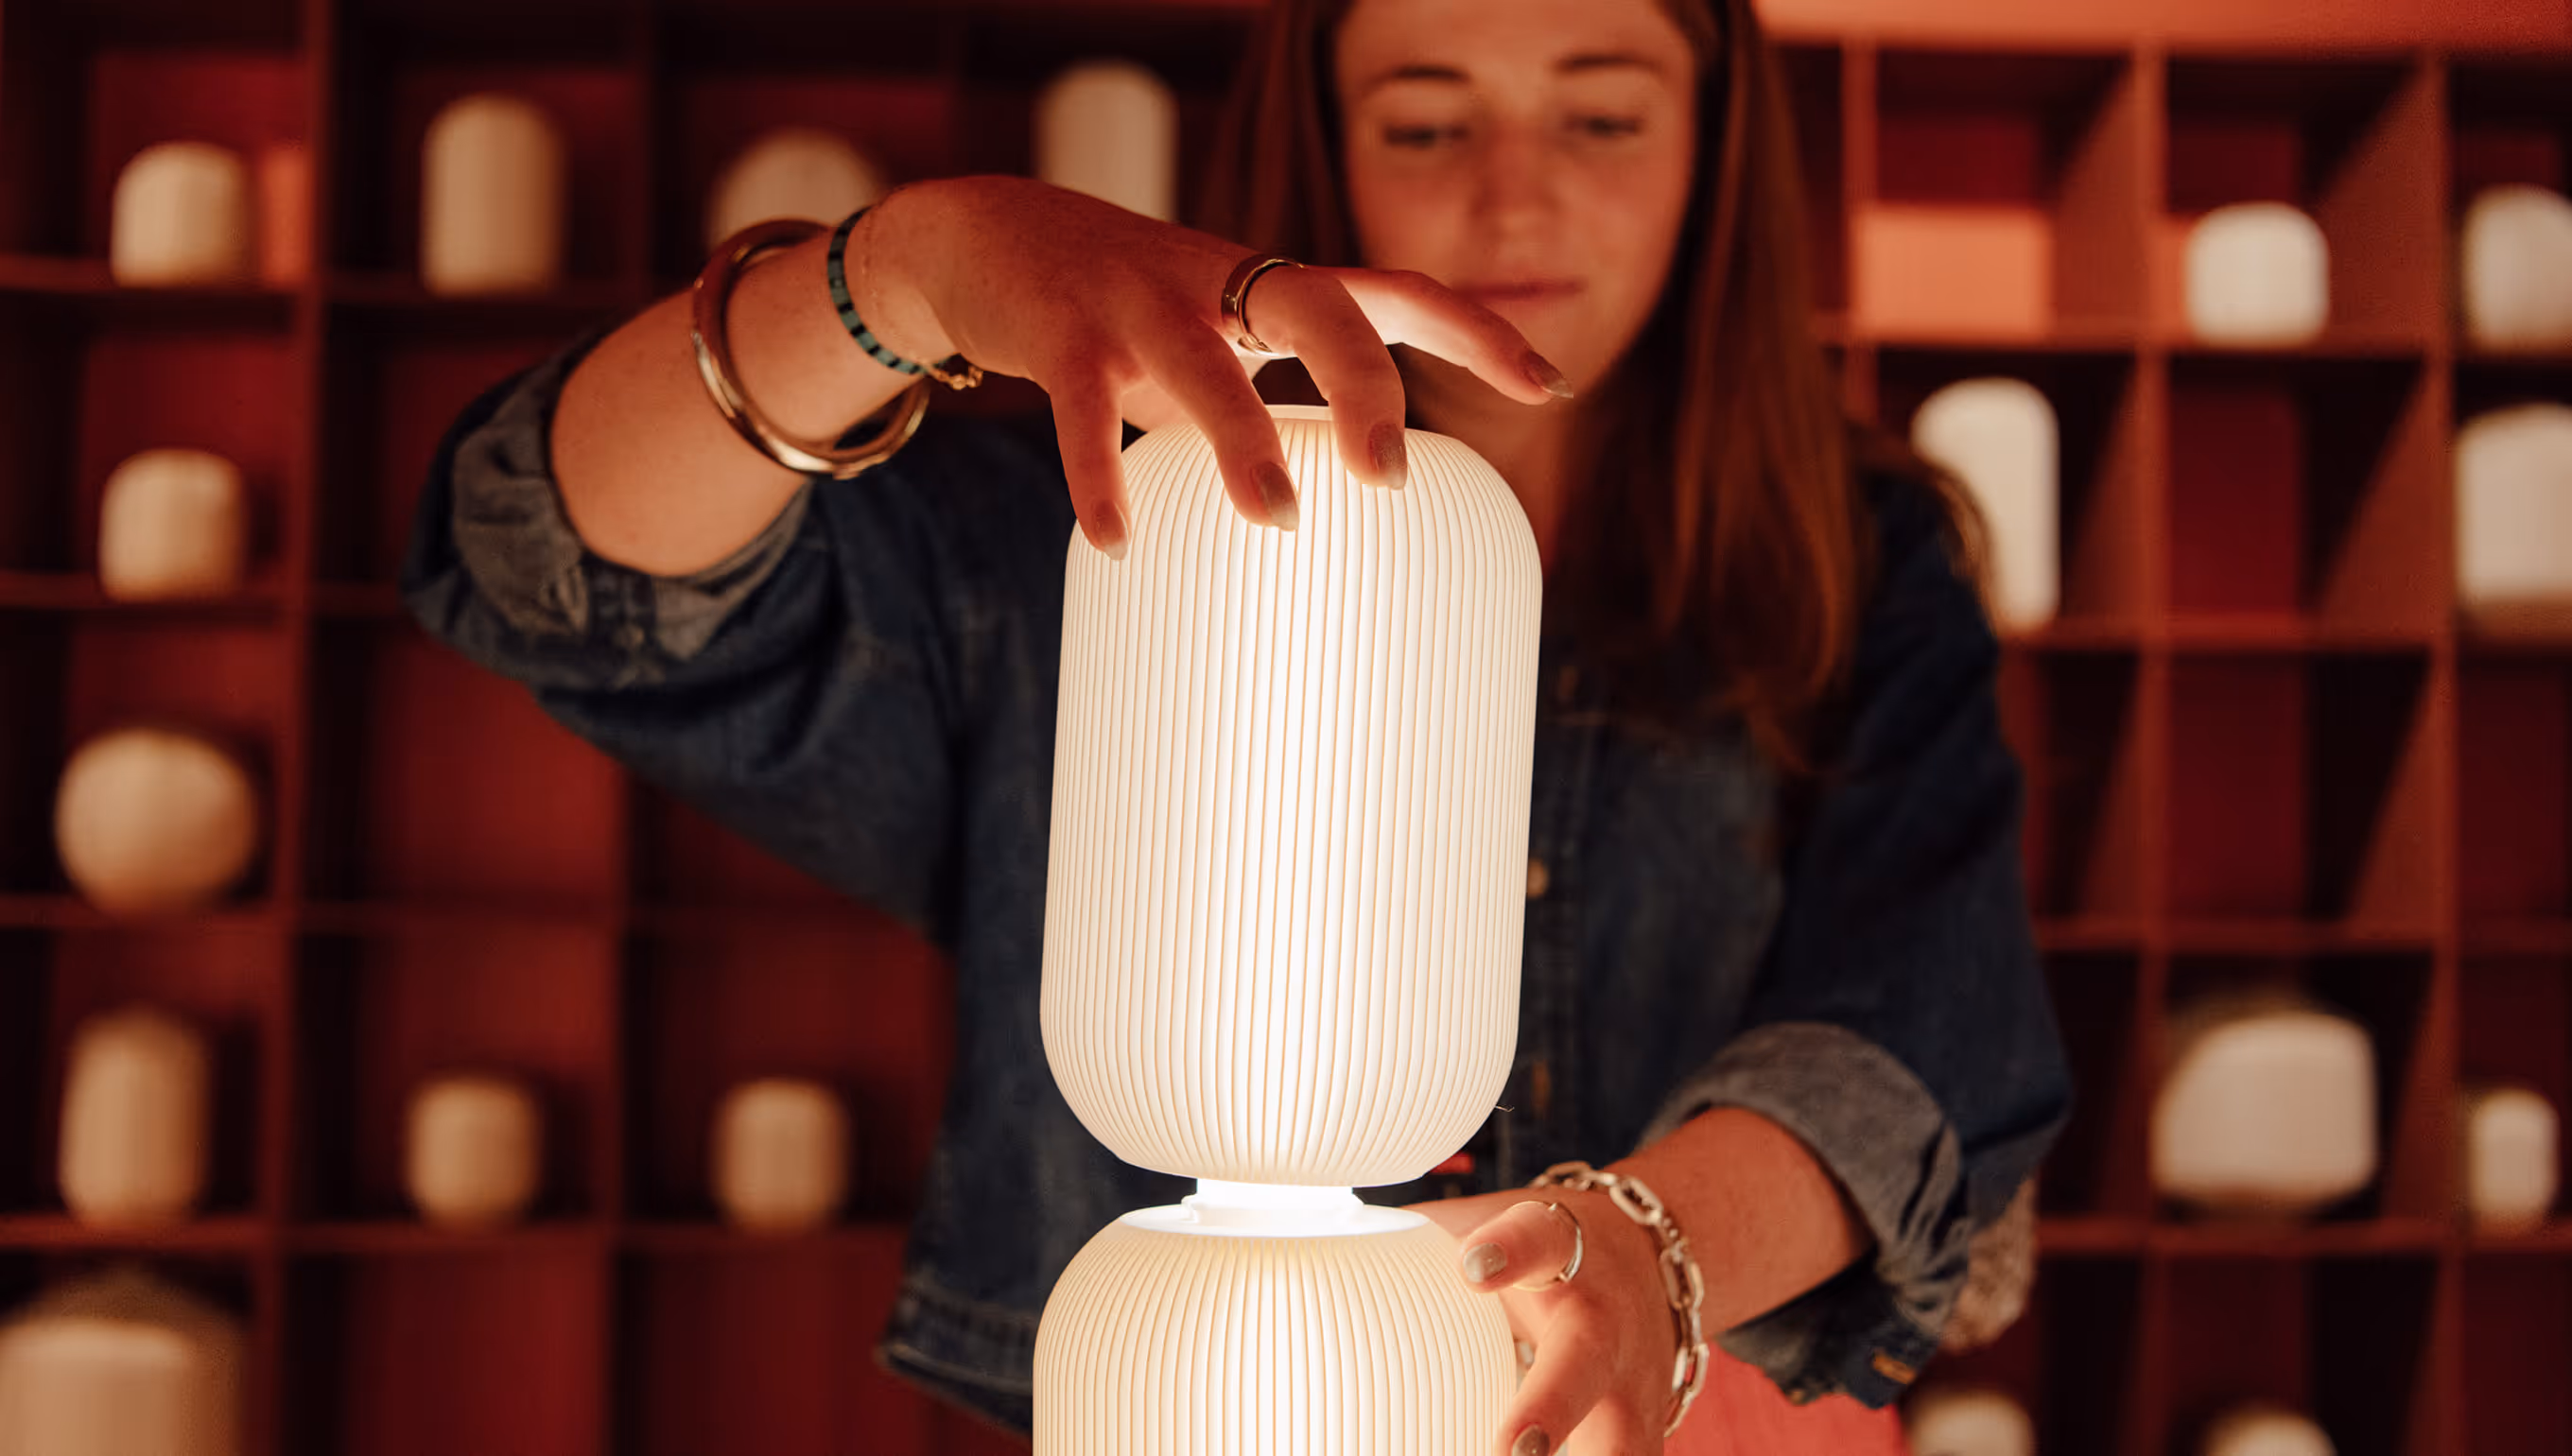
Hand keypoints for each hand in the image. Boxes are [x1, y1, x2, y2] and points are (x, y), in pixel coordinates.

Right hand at [866, 177, 1571, 556]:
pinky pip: (1083, 409)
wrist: (989, 236)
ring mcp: (1138, 301)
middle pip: (1319, 308)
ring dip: (1243, 439)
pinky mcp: (1058, 331)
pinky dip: (1098, 475)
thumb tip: (1331, 516)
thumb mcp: (1215, 345)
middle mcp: (1219, 281)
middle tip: (1390, 473)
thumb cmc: (1126, 313)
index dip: (1475, 332)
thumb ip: (1272, 407)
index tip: (1546, 384)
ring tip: (1279, 517)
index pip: (1397, 292)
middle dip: (1365, 384)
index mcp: (1271, 286)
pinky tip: (1118, 540)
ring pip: (1203, 362)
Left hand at [1410, 1188, 1681, 1455]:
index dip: (1510, 1251)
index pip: (1536, 1239)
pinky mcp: (1646, 1433)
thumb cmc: (1537, 1249)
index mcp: (1557, 1252)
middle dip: (1550, 1408)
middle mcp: (1601, 1323)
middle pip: (1582, 1364)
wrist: (1650, 1258)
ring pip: (1625, 1446)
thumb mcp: (1486, 1224)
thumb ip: (1410, 1241)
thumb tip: (1301, 1248)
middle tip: (1517, 1451)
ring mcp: (1632, 1387)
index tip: (1474, 1266)